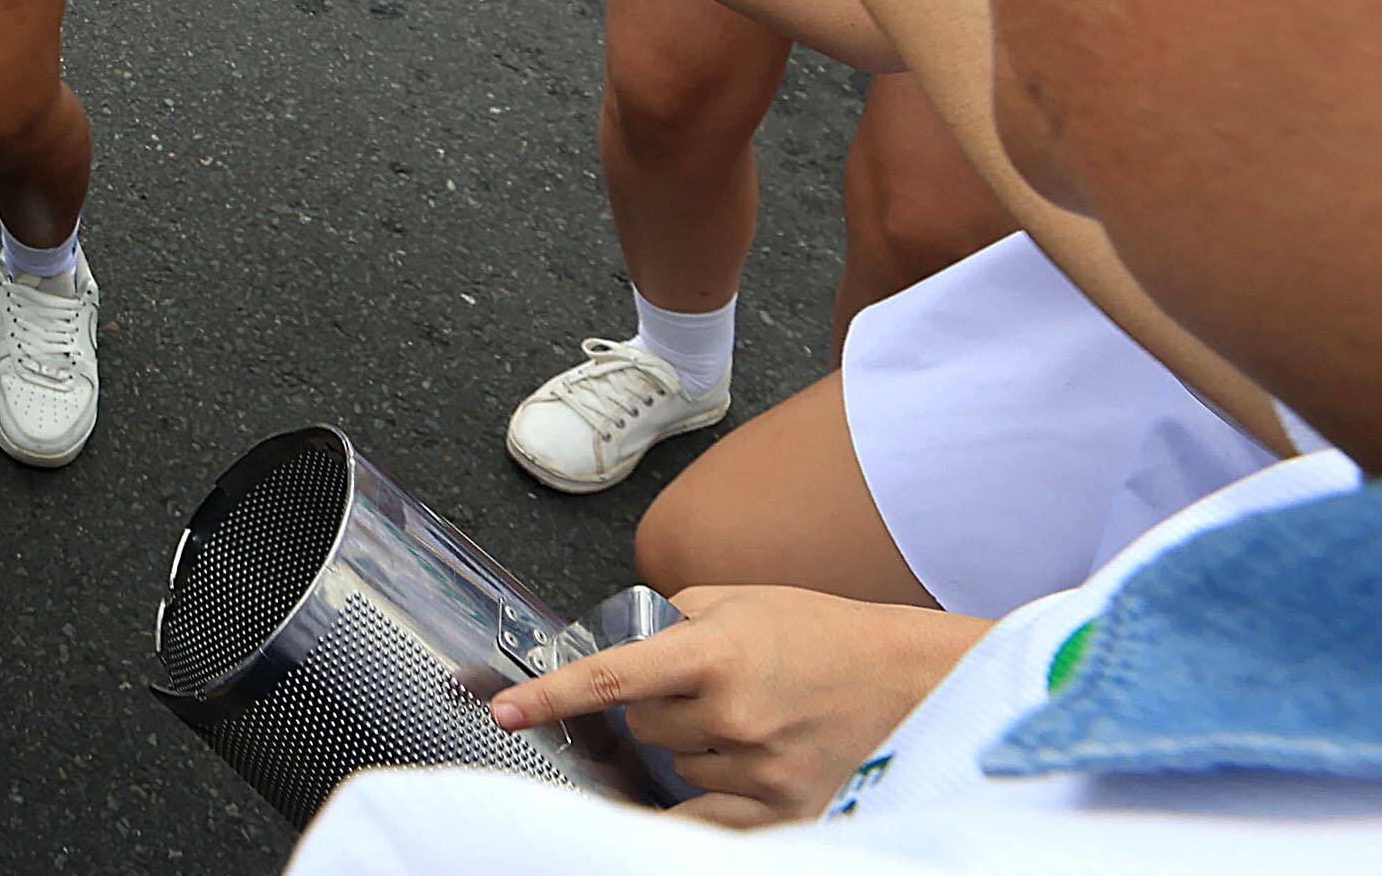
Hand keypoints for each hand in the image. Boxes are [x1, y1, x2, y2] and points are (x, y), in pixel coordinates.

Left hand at [492, 585, 991, 825]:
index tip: (503, 711)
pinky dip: (700, 798)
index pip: (612, 679)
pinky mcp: (787, 808)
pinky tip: (710, 778)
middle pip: (642, 729)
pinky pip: (710, 819)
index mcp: (716, 652)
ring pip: (676, 767)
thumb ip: (672, 619)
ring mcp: (762, 769)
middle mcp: (735, 715)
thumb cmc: (825, 632)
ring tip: (748, 717)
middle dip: (656, 709)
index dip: (551, 695)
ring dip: (691, 747)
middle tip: (703, 688)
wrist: (915, 680)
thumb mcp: (742, 600)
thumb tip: (618, 643)